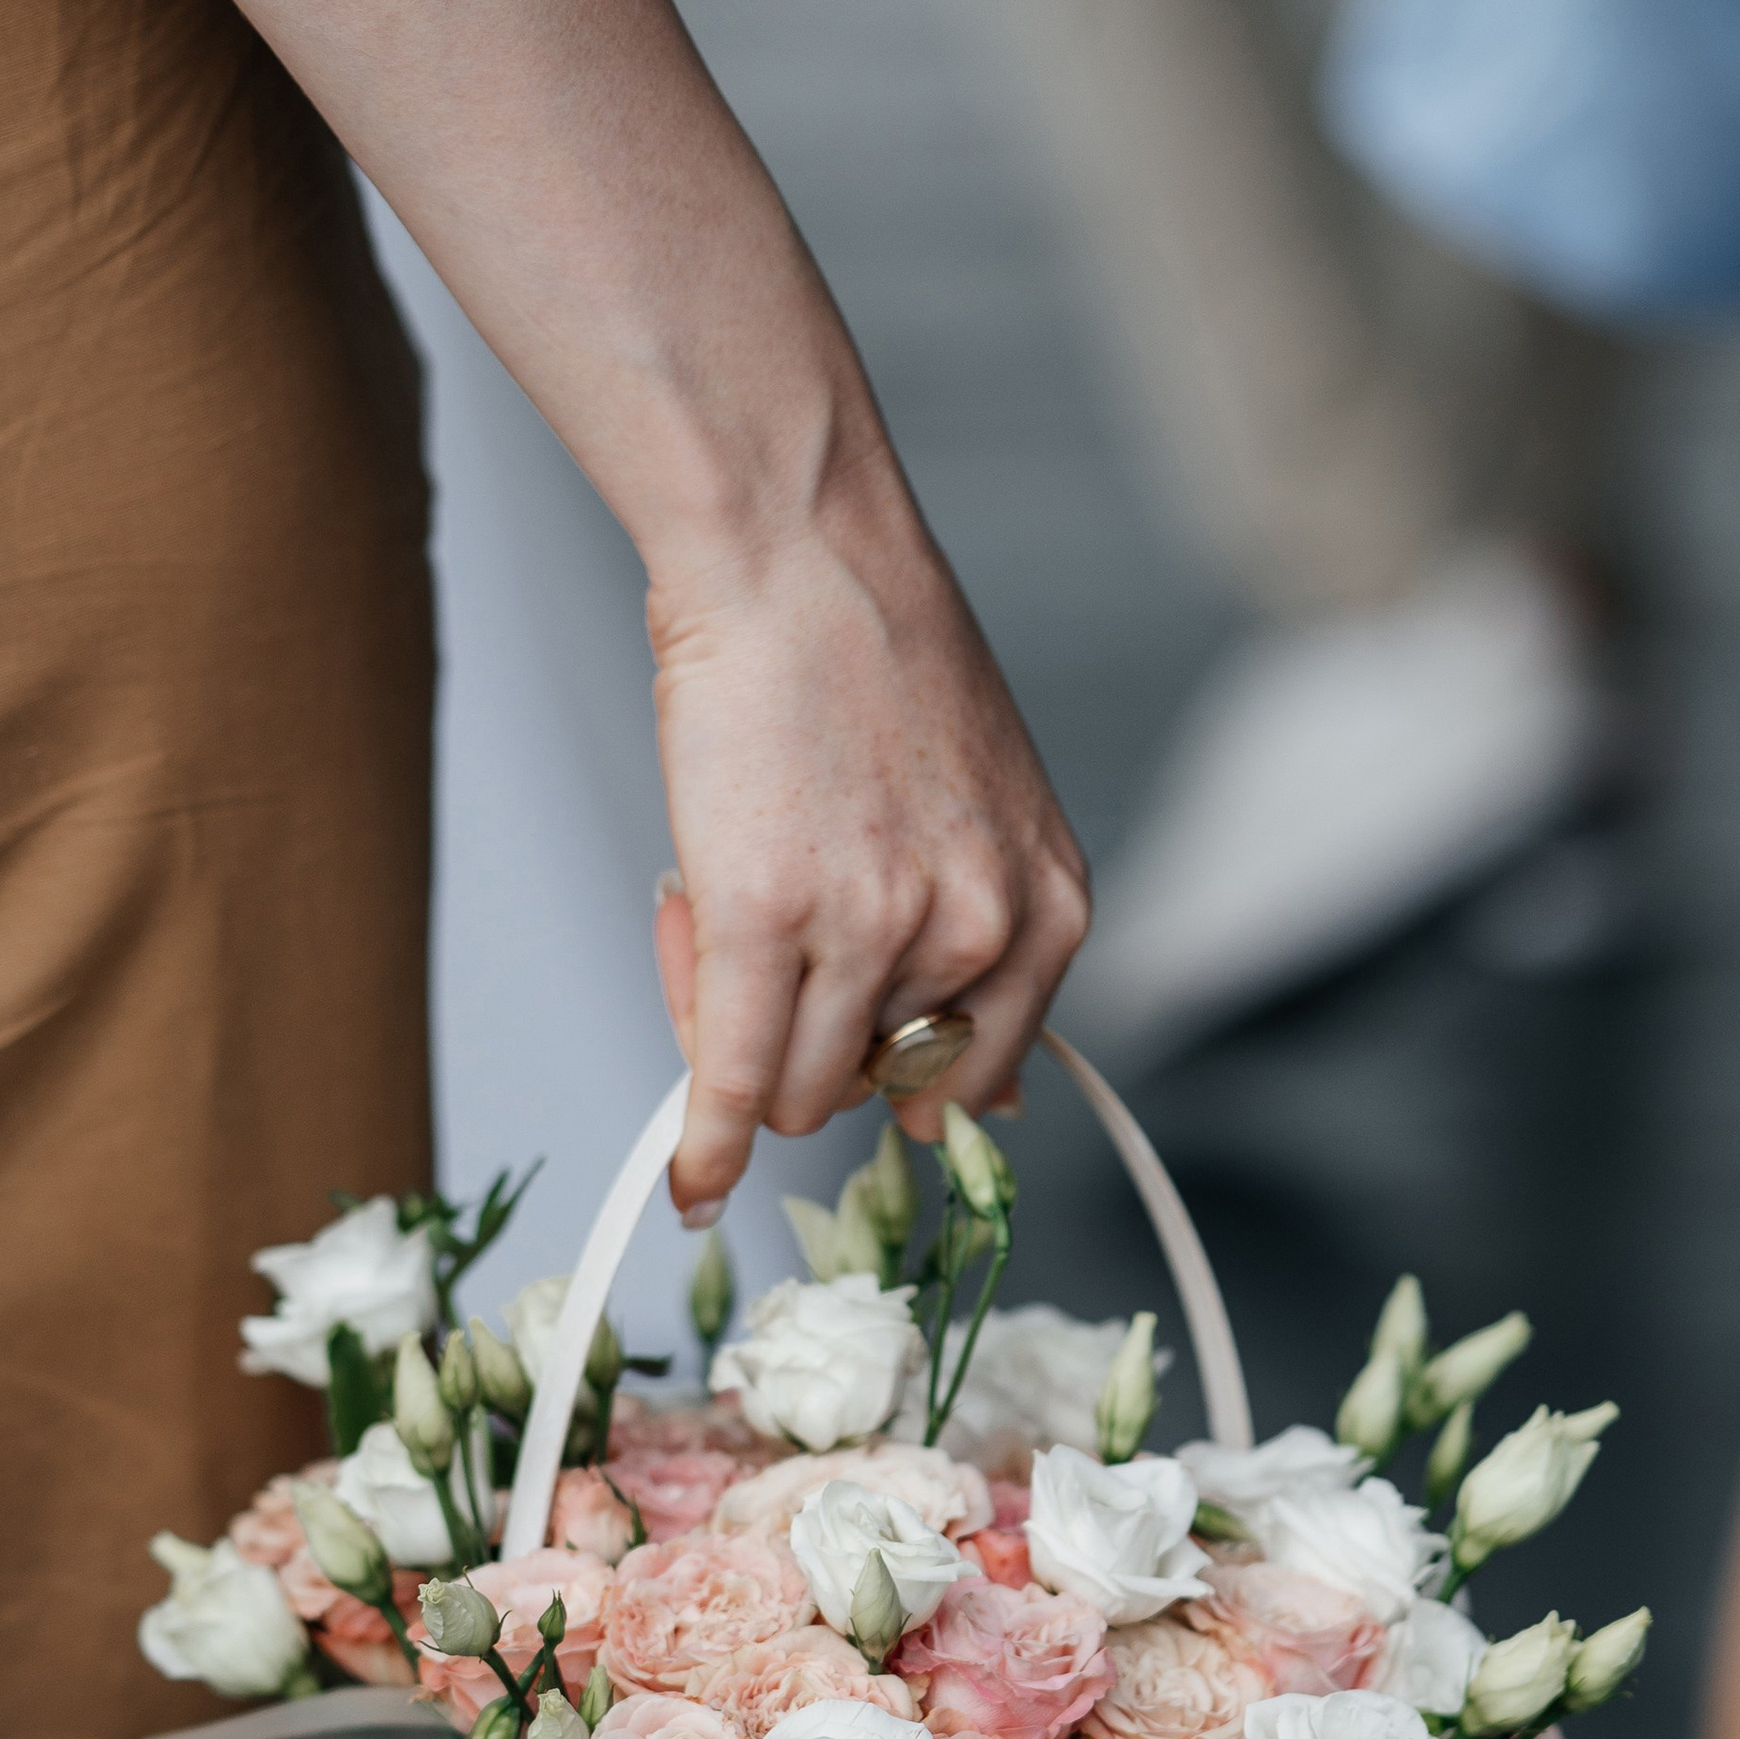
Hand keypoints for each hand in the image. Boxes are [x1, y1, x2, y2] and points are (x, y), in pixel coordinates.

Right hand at [648, 500, 1088, 1217]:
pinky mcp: (770, 917)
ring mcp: (877, 930)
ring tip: (702, 911)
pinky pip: (736, 1079)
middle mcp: (983, 933)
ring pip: (799, 1088)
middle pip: (876, 1091)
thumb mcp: (987, 814)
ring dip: (735, 1037)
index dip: (890, 1075)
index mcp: (1050, 911)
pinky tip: (689, 1185)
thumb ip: (994, 950)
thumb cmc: (870, 666)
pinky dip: (707, 1146)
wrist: (796, 554)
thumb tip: (998, 1113)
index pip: (972, 1076)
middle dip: (803, 1045)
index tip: (837, 1051)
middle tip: (743, 938)